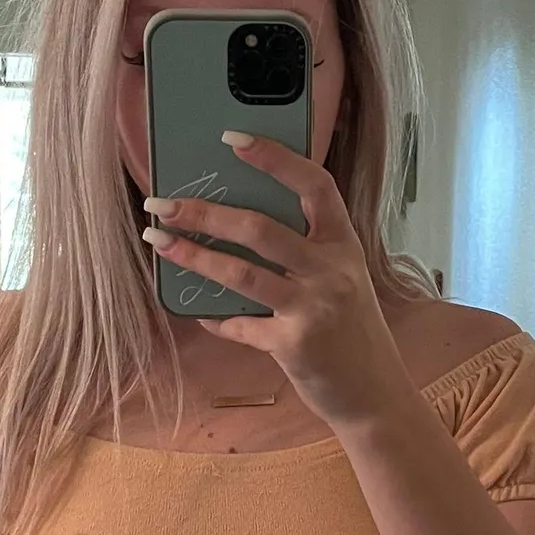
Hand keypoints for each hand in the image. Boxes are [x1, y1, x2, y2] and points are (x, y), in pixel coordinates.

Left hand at [142, 129, 411, 427]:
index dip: (275, 158)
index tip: (233, 139)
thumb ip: (306, 253)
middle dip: (205, 212)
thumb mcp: (342, 280)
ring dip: (194, 256)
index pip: (314, 185)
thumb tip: (240, 227)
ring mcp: (313, 308)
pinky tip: (199, 314)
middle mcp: (331, 270)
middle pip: (261, 228)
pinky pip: (241, 326)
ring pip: (242, 272)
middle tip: (163, 203)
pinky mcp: (293, 345)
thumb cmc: (352, 333)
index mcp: (343, 244)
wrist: (375, 394)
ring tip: (159, 241)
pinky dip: (216, 319)